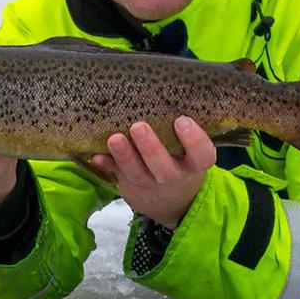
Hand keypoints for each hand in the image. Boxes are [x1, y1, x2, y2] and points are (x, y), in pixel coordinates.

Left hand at [91, 116, 214, 229]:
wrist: (172, 202)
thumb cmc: (181, 162)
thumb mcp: (191, 153)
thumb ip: (184, 133)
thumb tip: (166, 95)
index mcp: (194, 165)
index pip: (202, 155)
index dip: (194, 140)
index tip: (182, 120)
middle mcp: (174, 177)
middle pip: (164, 168)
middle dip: (151, 148)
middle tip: (139, 126)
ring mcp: (151, 185)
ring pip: (138, 173)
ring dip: (125, 156)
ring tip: (115, 138)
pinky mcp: (131, 186)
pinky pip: (116, 176)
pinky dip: (107, 165)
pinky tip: (97, 156)